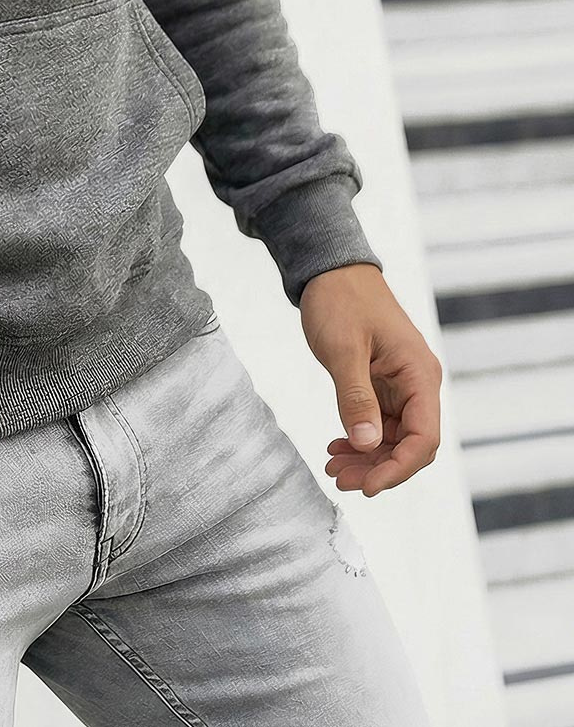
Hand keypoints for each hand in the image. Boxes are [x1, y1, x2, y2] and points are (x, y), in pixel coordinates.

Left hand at [300, 262, 442, 496]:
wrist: (330, 269)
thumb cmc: (341, 299)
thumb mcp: (343, 349)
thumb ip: (355, 396)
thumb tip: (368, 444)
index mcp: (419, 374)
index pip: (424, 438)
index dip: (398, 468)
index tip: (367, 486)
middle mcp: (418, 383)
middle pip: (410, 445)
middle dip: (377, 468)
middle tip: (339, 478)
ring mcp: (401, 385)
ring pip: (393, 438)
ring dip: (366, 457)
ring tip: (332, 466)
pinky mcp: (383, 384)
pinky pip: (379, 423)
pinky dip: (360, 438)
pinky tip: (337, 444)